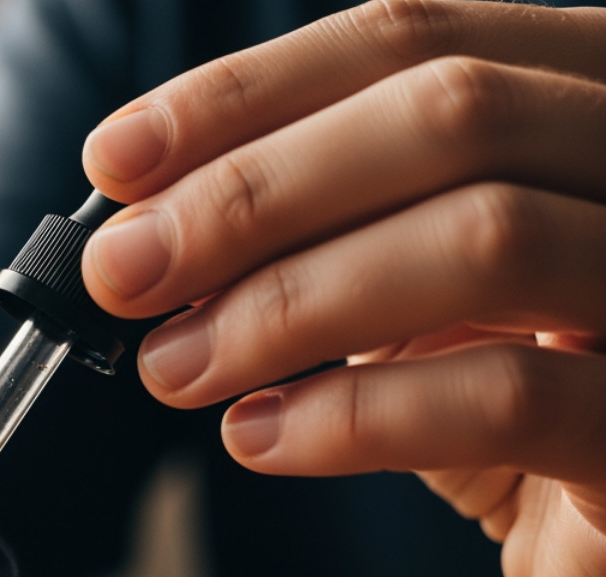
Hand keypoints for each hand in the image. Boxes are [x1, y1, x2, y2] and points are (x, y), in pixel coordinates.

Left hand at [80, 0, 605, 576]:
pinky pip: (508, 397)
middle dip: (251, 195)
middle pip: (450, 115)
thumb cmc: (509, 385)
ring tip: (171, 369)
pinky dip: (353, 414)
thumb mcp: (401, 282)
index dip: (247, 96)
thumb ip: (311, 231)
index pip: (410, 42)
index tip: (114, 160)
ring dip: (285, 305)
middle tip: (123, 273)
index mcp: (586, 91)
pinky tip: (257, 438)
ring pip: (484, 239)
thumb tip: (143, 228)